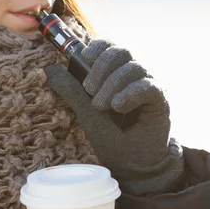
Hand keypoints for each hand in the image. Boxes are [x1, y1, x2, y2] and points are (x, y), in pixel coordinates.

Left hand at [45, 39, 183, 194]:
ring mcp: (147, 86)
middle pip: (121, 52)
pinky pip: (147, 86)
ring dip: (112, 84)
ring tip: (101, 106)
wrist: (129, 162)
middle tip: (89, 90)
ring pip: (133, 68)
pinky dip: (130, 94)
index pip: (109, 47)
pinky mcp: (159, 100)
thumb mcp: (85, 112)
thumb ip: (70, 90)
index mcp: (114, 73)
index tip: (85, 56)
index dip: (98, 46)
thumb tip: (50, 69)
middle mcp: (133, 75)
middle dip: (101, 68)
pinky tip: (118, 105)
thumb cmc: (109, 135)